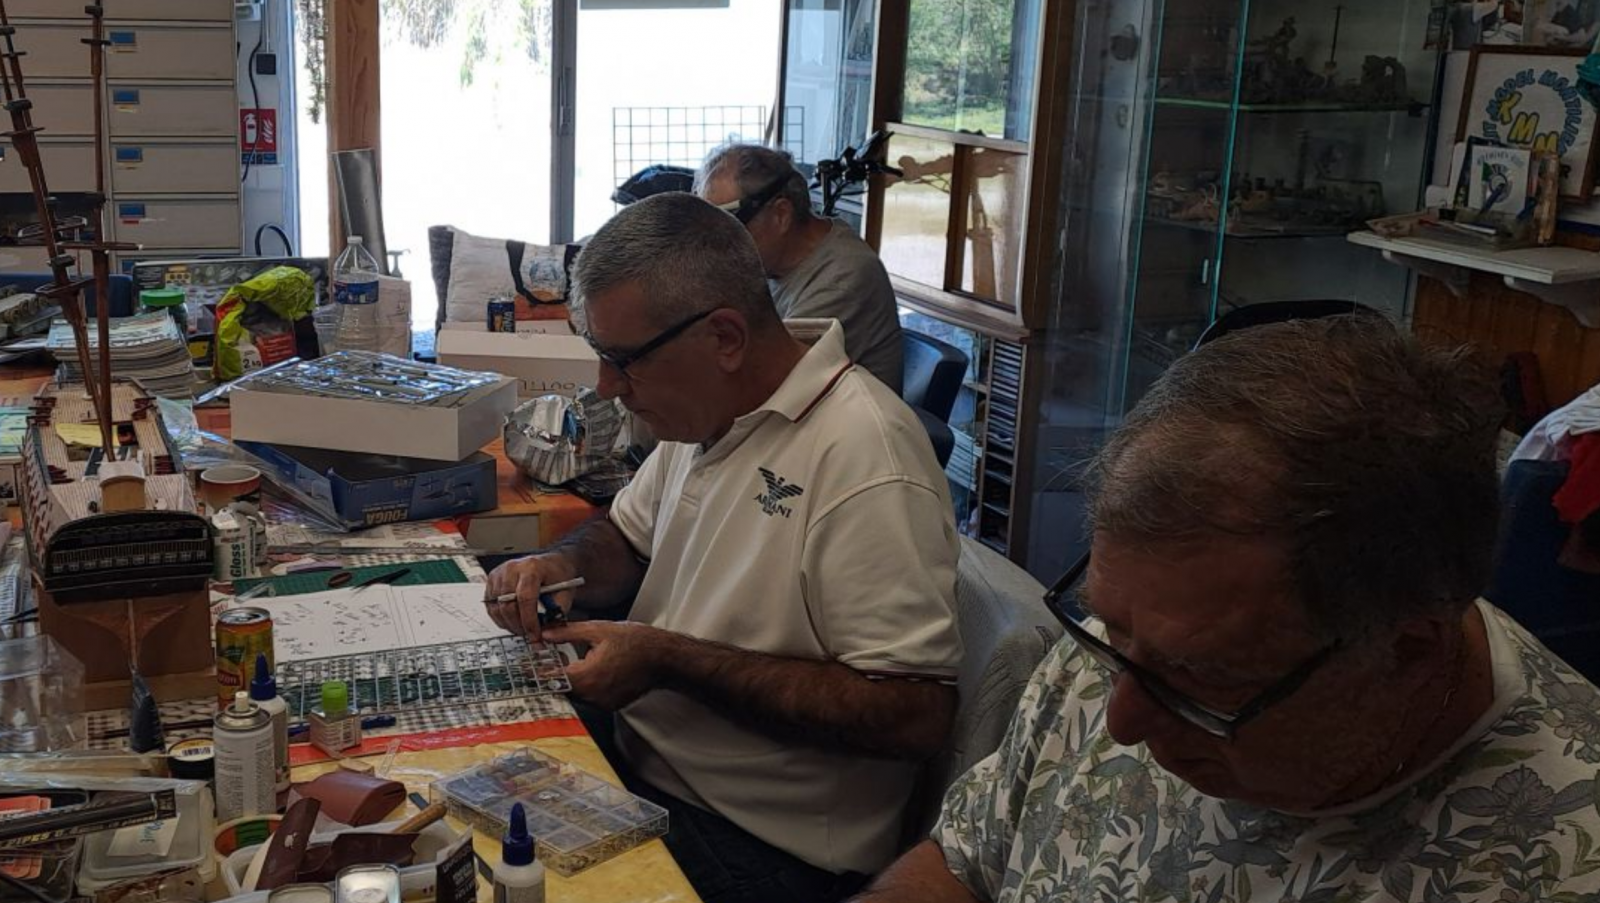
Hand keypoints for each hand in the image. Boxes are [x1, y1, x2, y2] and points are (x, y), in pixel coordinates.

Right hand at [483, 554, 576, 639]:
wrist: (551, 563)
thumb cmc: (558, 576)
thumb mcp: (565, 593)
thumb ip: (555, 614)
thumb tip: (544, 633)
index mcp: (532, 568)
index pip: (525, 598)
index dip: (529, 621)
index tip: (535, 636)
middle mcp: (512, 568)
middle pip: (508, 605)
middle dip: (518, 626)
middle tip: (529, 635)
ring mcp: (500, 573)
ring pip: (497, 607)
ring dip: (509, 624)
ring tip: (522, 629)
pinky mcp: (492, 580)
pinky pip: (491, 606)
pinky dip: (500, 618)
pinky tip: (512, 621)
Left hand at [542, 621, 672, 709]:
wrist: (664, 658)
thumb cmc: (636, 642)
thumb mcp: (598, 630)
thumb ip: (568, 632)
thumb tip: (546, 633)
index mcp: (586, 676)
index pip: (552, 678)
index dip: (539, 671)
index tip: (529, 667)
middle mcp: (593, 695)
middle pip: (563, 687)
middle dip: (557, 673)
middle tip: (553, 659)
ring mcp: (603, 703)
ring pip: (577, 693)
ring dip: (574, 679)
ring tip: (579, 661)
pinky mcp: (612, 705)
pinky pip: (592, 697)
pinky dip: (589, 685)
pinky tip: (597, 669)